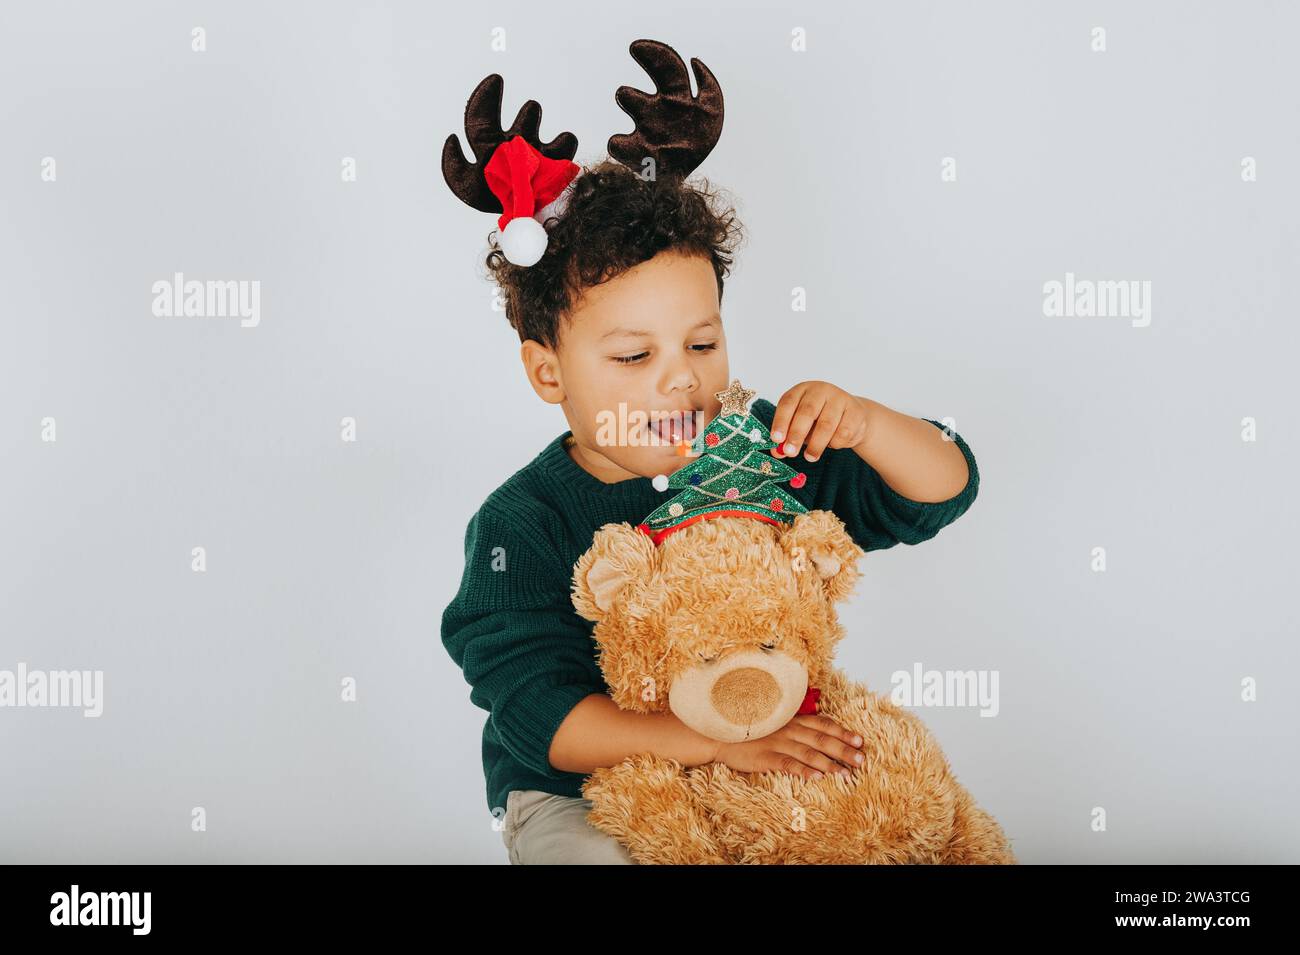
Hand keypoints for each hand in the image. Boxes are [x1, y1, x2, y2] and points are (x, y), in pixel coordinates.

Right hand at [711, 713, 864, 779]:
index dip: (842, 732)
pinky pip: (789, 764)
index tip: (860, 740)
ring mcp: (777, 743)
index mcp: (792, 720)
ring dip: (830, 764)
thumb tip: (815, 729)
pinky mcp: (766, 757)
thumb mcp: (774, 722)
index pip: (823, 724)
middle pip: (822, 739)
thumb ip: (793, 725)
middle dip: (844, 750)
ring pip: (809, 753)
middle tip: (862, 760)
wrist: (719, 733)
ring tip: (846, 774)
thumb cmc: (749, 729)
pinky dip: (805, 770)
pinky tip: (818, 777)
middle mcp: (788, 730)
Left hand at [768, 381, 872, 462]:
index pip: (788, 403)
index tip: (776, 439)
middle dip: (797, 434)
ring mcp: (840, 399)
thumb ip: (787, 438)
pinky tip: (832, 444)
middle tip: (790, 452)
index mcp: (802, 390)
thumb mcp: (800, 425)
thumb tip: (777, 453)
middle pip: (807, 412)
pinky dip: (835, 444)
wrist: (851, 416)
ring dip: (816, 445)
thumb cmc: (820, 420)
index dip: (781, 421)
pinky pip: (843, 433)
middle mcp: (821, 390)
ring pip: (826, 425)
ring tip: (809, 457)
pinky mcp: (856, 411)